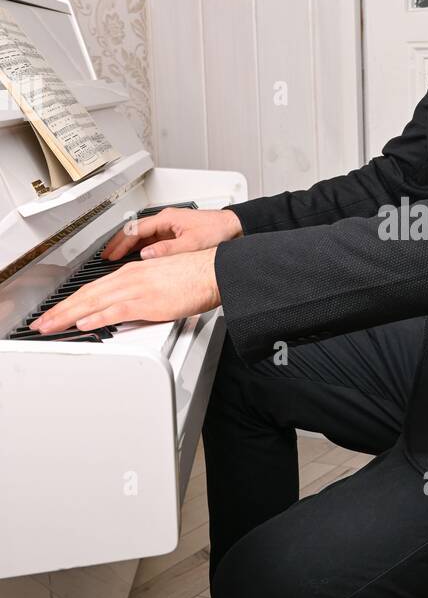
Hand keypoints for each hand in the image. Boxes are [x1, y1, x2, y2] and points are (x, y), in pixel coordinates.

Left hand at [30, 248, 220, 334]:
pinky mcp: (148, 302)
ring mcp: (137, 289)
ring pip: (94, 302)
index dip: (71, 302)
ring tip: (52, 326)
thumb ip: (141, 294)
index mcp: (131, 273)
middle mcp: (129, 278)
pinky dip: (98, 317)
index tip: (57, 312)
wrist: (213, 271)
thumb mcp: (159, 282)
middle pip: (86, 295)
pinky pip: (116, 310)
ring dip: (69, 315)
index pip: (92, 288)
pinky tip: (84, 323)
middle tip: (43, 323)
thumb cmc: (193, 276)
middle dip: (60, 310)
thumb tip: (128, 308)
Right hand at [100, 207, 242, 260]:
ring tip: (116, 260)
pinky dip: (141, 250)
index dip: (120, 243)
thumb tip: (146, 256)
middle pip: (134, 232)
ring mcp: (170, 227)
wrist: (235, 228)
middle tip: (105, 257)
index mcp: (166, 219)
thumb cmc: (218, 231)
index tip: (110, 255)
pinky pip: (152, 241)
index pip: (134, 230)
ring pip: (142, 237)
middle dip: (118, 244)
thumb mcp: (191, 243)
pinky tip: (138, 260)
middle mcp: (166, 221)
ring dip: (129, 247)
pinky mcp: (175, 235)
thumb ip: (167, 250)